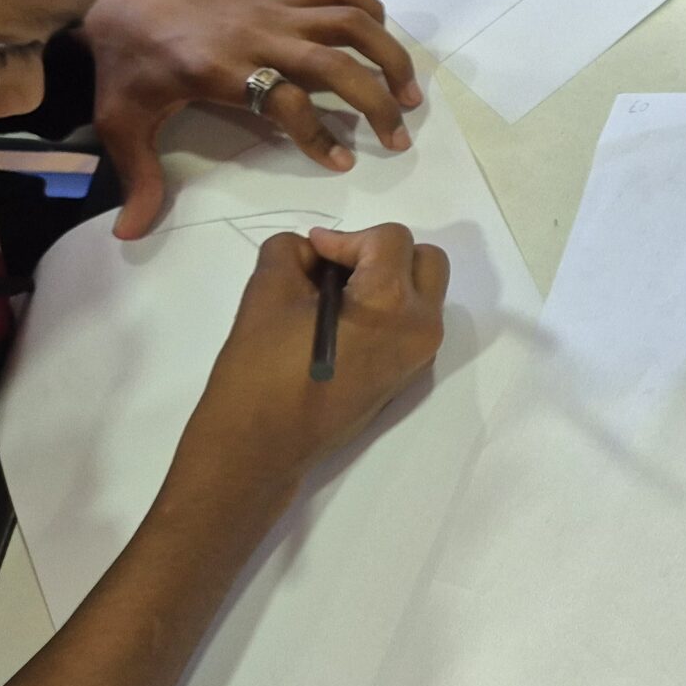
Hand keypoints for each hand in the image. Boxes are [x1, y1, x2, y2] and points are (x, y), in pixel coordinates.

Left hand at [84, 0, 421, 241]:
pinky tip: (381, 41)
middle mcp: (258, 36)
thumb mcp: (122, 122)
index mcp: (220, 69)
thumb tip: (131, 233)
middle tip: (398, 138)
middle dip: (376, 100)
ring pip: (350, 20)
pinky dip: (370, 9)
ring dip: (390, 54)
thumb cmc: (127, 63)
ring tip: (410, 93)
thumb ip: (137, 177)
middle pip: (334, 62)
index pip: (285, 101)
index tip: (341, 163)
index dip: (318, 135)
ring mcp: (274, 11)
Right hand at [181, 227, 448, 491]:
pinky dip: (387, 309)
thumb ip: (292, 252)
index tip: (312, 254)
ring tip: (334, 294)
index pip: (390, 239)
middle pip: (423, 261)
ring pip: (423, 292)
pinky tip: (342, 322)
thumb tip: (313, 252)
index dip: (345, 238)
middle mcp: (422, 329)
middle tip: (333, 268)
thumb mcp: (268, 292)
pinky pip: (412, 323)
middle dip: (380, 253)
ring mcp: (421, 356)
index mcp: (393, 304)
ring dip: (386, 279)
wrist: (261, 448)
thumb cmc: (261, 371)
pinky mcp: (409, 375)